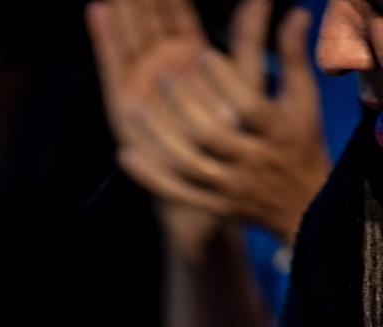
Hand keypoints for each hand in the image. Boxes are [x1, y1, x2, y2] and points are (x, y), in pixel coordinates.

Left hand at [88, 0, 330, 242]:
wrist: (302, 206)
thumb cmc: (299, 141)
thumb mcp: (302, 99)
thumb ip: (293, 56)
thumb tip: (296, 13)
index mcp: (276, 131)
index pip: (248, 107)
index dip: (225, 81)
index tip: (203, 54)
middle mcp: (252, 161)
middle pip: (212, 136)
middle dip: (185, 106)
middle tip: (161, 76)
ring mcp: (230, 187)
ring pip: (188, 165)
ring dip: (158, 139)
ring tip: (134, 109)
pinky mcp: (213, 206)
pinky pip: (176, 191)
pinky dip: (150, 176)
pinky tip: (126, 154)